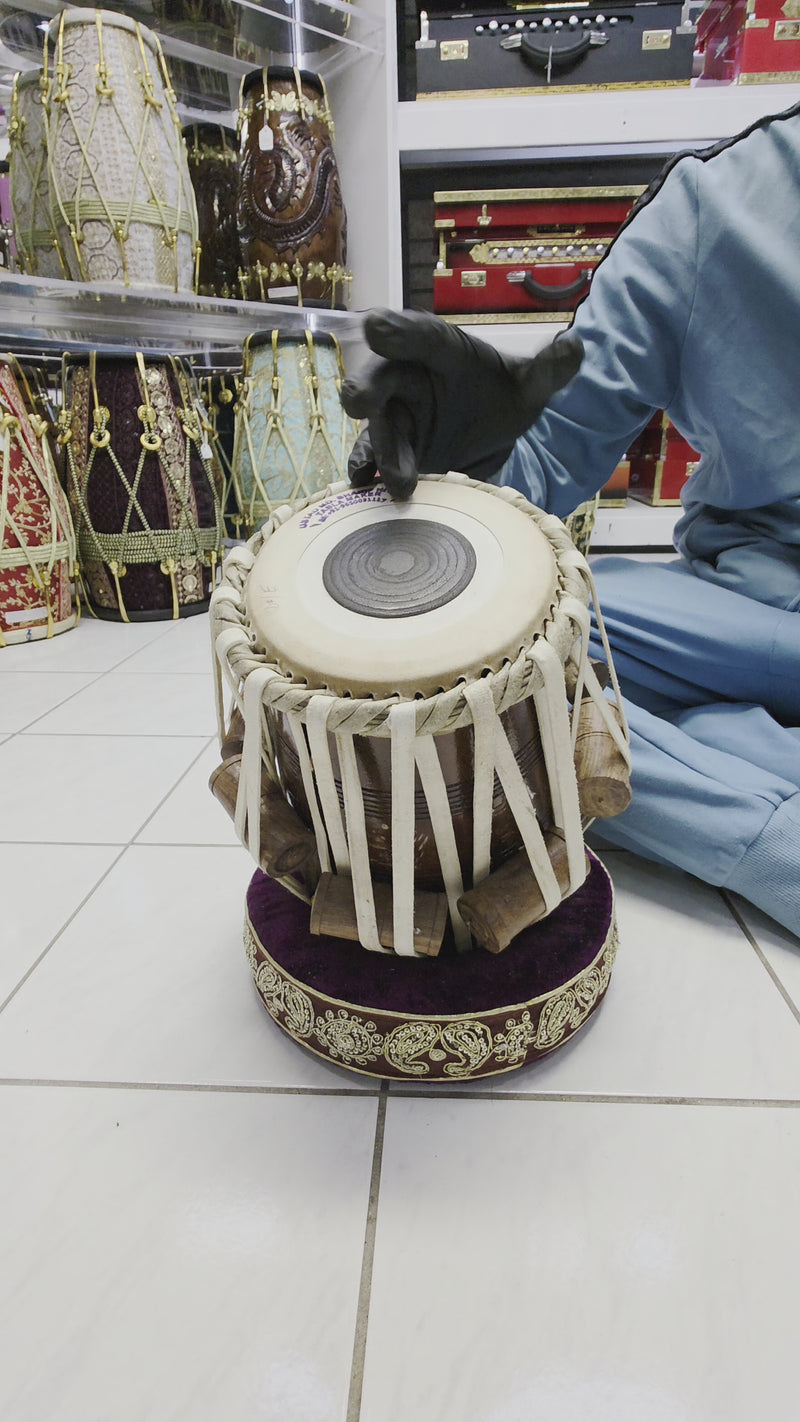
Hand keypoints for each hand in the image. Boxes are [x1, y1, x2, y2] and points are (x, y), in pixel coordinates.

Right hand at [342, 308, 582, 499]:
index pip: (417, 336)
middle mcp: (407, 379)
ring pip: (376, 429)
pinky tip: (364, 488)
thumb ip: (547, 370)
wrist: (492, 440)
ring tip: (400, 481)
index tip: (375, 326)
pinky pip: (370, 461)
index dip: (396, 331)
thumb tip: (577, 348)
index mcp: (438, 351)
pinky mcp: (389, 453)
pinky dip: (367, 474)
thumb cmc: (501, 399)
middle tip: (360, 400)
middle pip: (378, 379)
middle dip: (366, 388)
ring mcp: (394, 418)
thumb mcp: (528, 387)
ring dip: (381, 452)